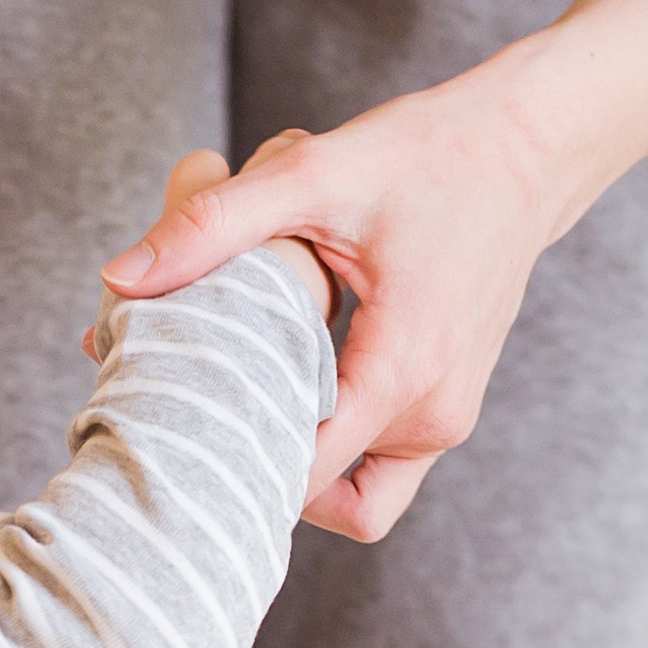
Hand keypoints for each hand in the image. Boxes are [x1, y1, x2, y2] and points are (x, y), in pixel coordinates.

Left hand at [100, 92, 568, 539]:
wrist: (529, 150)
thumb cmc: (430, 155)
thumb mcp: (313, 174)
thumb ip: (212, 225)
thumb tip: (118, 279)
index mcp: (403, 370)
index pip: (299, 477)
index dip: (227, 467)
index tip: (170, 435)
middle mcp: (432, 416)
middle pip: (316, 497)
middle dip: (247, 462)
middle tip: (185, 410)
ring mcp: (445, 423)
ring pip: (348, 496)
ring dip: (288, 458)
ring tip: (234, 395)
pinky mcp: (444, 414)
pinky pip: (374, 467)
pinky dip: (325, 444)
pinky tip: (280, 381)